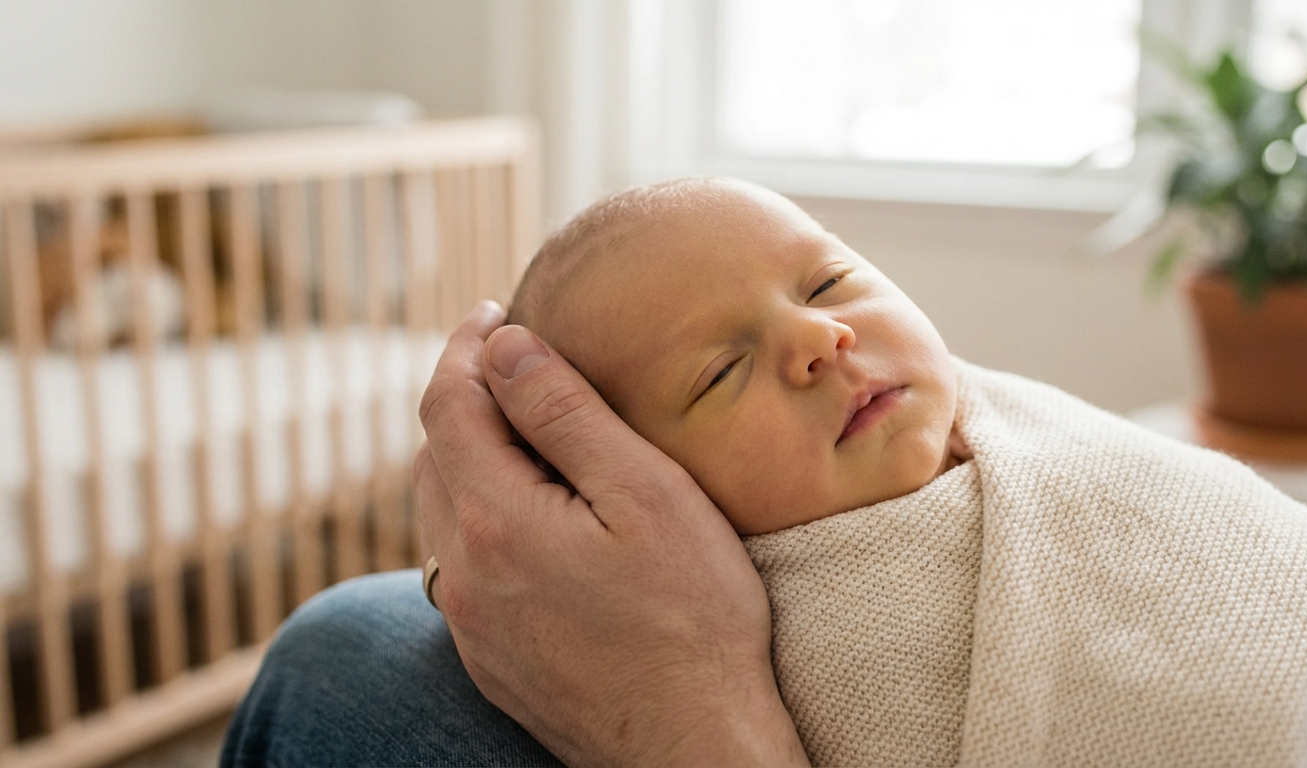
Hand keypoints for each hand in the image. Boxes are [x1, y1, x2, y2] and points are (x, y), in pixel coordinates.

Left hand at [416, 301, 807, 766]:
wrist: (693, 750)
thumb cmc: (692, 619)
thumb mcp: (645, 494)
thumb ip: (563, 412)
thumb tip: (504, 344)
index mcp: (492, 519)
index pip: (447, 403)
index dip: (467, 347)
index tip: (498, 312)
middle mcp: (458, 574)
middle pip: (433, 454)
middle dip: (465, 395)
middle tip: (513, 358)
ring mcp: (467, 624)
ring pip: (440, 512)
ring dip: (466, 456)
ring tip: (519, 426)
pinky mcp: (486, 658)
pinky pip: (458, 564)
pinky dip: (478, 515)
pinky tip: (527, 514)